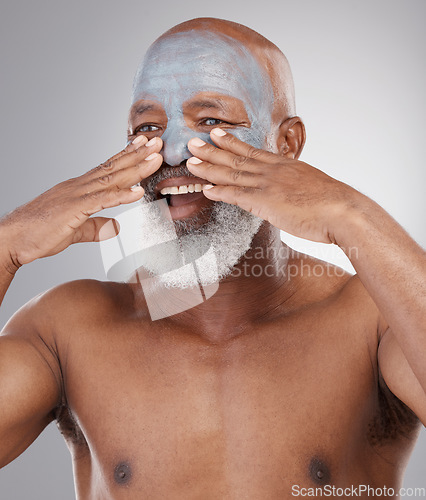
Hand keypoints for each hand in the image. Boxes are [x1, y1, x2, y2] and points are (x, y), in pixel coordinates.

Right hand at [0, 136, 162, 269]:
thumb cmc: (37, 234)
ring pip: (111, 178)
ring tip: (156, 157)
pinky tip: (138, 191)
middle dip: (138, 154)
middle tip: (158, 142)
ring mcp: (75, 195)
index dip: (127, 157)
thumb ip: (96, 227)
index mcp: (79, 189)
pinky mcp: (73, 209)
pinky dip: (121, 195)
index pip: (107, 169)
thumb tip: (116, 228)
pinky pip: (101, 200)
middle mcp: (79, 187)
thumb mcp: (75, 231)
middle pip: (113, 168)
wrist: (12, 239)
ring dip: (136, 168)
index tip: (144, 146)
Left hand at [186, 129, 358, 244]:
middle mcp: (272, 171)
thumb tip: (289, 191)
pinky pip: (235, 195)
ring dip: (209, 167)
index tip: (216, 133)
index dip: (231, 142)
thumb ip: (295, 184)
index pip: (252, 151)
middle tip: (192, 141)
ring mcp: (267, 185)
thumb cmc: (332, 202)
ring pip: (231, 174)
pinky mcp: (264, 201)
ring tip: (190, 161)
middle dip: (211, 149)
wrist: (342, 210)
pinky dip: (219, 192)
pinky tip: (205, 190)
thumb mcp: (311, 185)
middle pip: (236, 158)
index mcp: (284, 165)